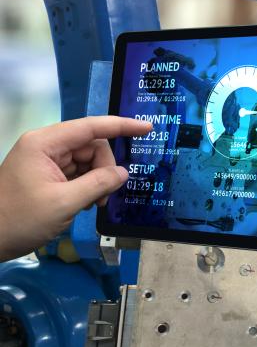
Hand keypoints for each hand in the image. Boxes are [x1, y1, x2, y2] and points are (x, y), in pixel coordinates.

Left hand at [0, 116, 152, 259]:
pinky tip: (83, 203)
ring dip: (96, 180)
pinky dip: (86, 186)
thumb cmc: (20, 219)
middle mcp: (45, 146)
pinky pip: (76, 172)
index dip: (121, 126)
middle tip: (104, 197)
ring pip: (86, 161)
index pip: (91, 127)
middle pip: (91, 146)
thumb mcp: (64, 203)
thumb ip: (98, 184)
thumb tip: (123, 173)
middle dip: (104, 169)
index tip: (147, 129)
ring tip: (91, 204)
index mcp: (44, 144)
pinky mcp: (45, 175)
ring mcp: (44, 160)